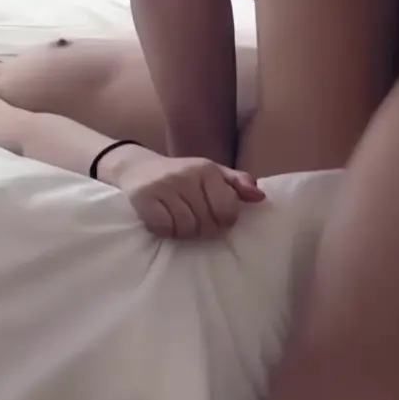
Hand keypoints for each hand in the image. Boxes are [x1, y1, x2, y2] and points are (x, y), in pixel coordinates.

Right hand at [99, 146, 264, 239]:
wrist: (138, 167)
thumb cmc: (182, 175)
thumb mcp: (212, 173)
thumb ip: (238, 183)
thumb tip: (260, 197)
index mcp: (207, 170)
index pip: (226, 210)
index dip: (224, 221)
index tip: (216, 218)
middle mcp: (186, 176)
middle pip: (206, 223)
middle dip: (203, 229)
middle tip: (195, 222)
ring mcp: (164, 187)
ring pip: (185, 228)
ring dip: (184, 232)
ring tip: (180, 222)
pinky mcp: (144, 199)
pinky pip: (164, 229)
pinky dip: (165, 231)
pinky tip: (164, 222)